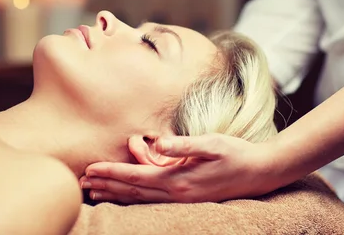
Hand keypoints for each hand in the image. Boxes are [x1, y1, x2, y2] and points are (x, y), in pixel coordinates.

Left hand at [80, 133, 279, 203]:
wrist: (261, 172)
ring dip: (116, 195)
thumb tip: (158, 143)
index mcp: (178, 180)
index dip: (111, 173)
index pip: (135, 178)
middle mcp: (177, 194)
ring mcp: (182, 199)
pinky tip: (126, 194)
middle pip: (132, 192)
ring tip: (95, 192)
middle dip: (106, 186)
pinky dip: (134, 197)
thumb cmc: (237, 154)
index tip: (90, 169)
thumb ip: (183, 144)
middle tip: (82, 183)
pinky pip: (153, 199)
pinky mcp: (187, 198)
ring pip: (140, 199)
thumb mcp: (212, 143)